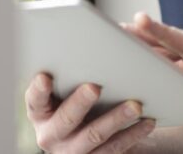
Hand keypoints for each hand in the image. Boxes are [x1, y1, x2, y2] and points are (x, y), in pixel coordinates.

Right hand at [24, 73, 155, 152]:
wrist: (90, 138)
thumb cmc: (80, 101)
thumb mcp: (69, 87)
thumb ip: (74, 70)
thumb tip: (96, 39)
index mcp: (41, 112)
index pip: (34, 100)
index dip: (39, 90)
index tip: (45, 77)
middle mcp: (51, 134)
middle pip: (66, 119)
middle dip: (80, 103)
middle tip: (95, 87)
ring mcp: (72, 150)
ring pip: (94, 135)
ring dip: (116, 119)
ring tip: (135, 105)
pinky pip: (115, 148)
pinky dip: (133, 134)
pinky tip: (148, 121)